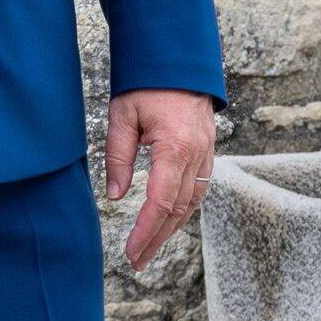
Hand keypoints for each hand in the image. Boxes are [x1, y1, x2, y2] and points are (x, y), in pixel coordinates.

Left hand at [104, 88, 215, 266]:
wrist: (179, 59)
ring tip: (150, 248)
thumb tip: (114, 197)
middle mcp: (196, 155)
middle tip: (137, 261)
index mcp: (175, 148)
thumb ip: (118, 157)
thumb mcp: (123, 115)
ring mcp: (206, 153)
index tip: (130, 252)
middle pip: (177, 210)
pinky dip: (183, 209)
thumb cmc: (147, 83)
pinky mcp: (207, 149)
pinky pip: (198, 188)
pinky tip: (169, 220)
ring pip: (191, 203)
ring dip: (170, 228)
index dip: (145, 232)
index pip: (160, 203)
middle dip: (156, 239)